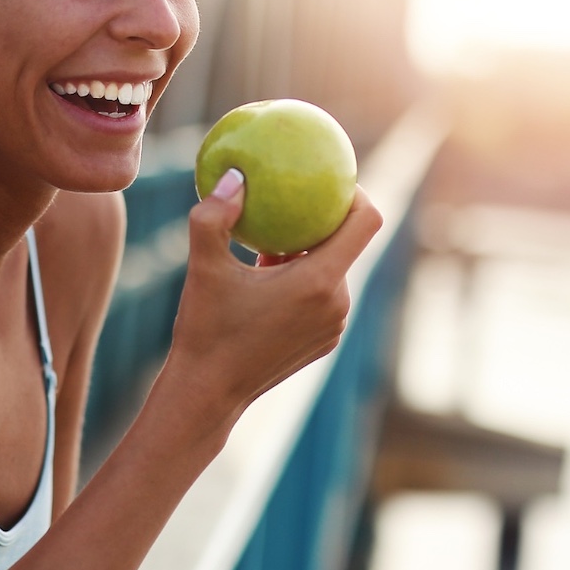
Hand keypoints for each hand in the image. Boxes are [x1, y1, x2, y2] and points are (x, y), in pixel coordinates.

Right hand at [166, 169, 382, 408]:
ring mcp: (334, 326)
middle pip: (347, 245)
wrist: (208, 393)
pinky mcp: (325, 342)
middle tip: (285, 207)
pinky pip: (323, 298)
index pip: (365, 221)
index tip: (328, 181)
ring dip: (307, 255)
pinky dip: (303, 282)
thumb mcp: (203, 266)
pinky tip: (266, 282)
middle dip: (319, 224)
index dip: (355, 193)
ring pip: (333, 272)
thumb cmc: (205, 329)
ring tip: (267, 249)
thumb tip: (236, 176)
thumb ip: (215, 215)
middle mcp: (337, 304)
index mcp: (318, 281)